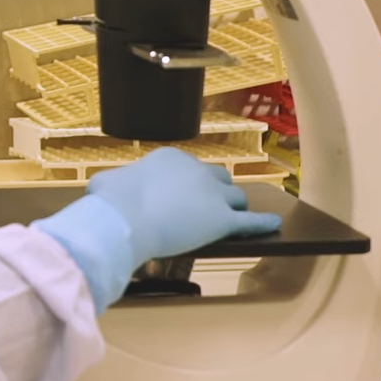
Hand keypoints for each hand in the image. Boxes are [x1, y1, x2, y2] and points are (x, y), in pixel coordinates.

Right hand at [88, 147, 281, 261]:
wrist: (123, 220)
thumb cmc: (109, 201)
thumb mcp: (106, 182)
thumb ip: (115, 181)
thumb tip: (107, 185)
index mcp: (170, 157)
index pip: (188, 169)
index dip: (186, 185)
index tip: (178, 197)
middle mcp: (196, 170)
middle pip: (218, 179)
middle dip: (215, 192)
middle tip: (205, 207)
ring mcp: (213, 195)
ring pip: (236, 198)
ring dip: (234, 207)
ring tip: (233, 218)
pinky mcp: (223, 220)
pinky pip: (251, 221)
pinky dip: (263, 223)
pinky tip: (274, 224)